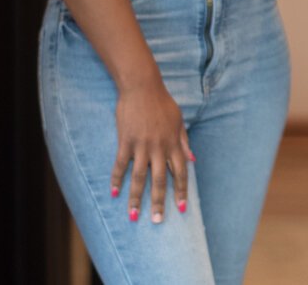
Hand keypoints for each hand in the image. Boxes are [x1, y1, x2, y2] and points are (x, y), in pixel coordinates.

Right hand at [111, 80, 192, 223]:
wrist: (142, 86)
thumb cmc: (162, 103)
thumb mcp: (179, 121)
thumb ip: (185, 142)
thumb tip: (193, 160)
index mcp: (173, 143)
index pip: (180, 172)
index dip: (181, 191)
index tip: (182, 208)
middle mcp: (159, 147)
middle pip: (160, 180)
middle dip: (160, 202)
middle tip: (158, 221)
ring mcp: (142, 145)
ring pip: (139, 177)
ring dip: (136, 198)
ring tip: (133, 215)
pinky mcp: (125, 141)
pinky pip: (121, 164)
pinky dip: (116, 179)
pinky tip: (114, 193)